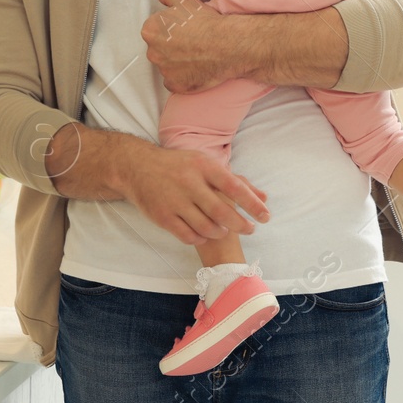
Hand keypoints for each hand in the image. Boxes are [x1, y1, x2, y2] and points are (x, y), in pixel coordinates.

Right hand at [119, 139, 270, 245]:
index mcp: (202, 166)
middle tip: (250, 229)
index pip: (234, 186)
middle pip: (222, 211)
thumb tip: (264, 197)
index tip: (265, 216)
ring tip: (223, 230)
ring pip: (207, 227)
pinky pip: (188, 235)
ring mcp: (174, 200)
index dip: (252, 204)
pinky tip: (203, 234)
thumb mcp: (205, 164)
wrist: (136, 167)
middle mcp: (189, 182)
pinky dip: (200, 238)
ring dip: (220, 232)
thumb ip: (235, 180)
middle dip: (240, 224)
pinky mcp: (162, 216)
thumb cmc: (178, 166)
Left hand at [141, 0, 236, 92]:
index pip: (153, 31)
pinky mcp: (174, 84)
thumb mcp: (185, 2)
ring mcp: (163, 70)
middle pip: (158, 49)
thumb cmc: (205, 22)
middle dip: (170, 47)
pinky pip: (173, 82)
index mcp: (150, 30)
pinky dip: (182, 78)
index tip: (182, 31)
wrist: (226, 44)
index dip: (169, 30)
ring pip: (166, 66)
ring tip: (195, 56)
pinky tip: (194, 70)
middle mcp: (152, 51)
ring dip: (176, 63)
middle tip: (190, 44)